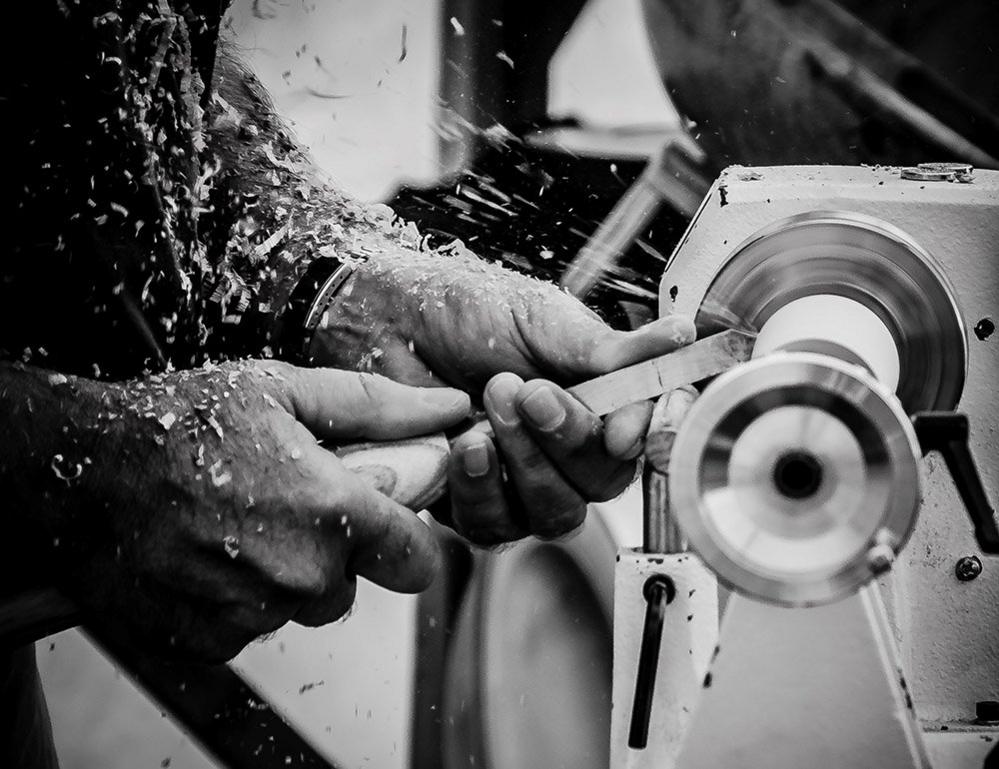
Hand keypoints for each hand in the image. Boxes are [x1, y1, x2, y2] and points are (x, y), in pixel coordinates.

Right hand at [6, 361, 469, 660]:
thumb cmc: (183, 421)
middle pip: (353, 582)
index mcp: (331, 512)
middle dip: (334, 548)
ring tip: (242, 521)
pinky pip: (252, 624)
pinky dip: (239, 595)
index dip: (402, 537)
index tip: (381, 517)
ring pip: (302, 605)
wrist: (81, 469)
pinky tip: (210, 552)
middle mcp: (298, 574)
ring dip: (285, 572)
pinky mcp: (208, 640)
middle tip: (287, 501)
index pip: (415, 559)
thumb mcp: (286, 390)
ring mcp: (251, 613)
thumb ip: (379, 408)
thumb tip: (448, 407)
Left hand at [309, 249, 694, 544]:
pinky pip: (495, 526)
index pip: (649, 435)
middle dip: (569, 441)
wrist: (384, 320)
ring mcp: (520, 482)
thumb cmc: (462, 309)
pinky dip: (483, 488)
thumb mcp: (540, 318)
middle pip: (603, 483)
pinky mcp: (472, 504)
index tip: (628, 430)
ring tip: (489, 407)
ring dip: (527, 465)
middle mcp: (565, 449)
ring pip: (555, 513)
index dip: (650, 438)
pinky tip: (464, 444)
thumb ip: (606, 348)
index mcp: (596, 400)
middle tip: (529, 391)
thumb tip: (682, 337)